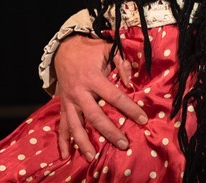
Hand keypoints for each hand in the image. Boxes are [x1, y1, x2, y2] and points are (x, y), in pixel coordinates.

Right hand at [53, 34, 145, 159]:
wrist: (64, 48)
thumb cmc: (90, 49)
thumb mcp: (108, 49)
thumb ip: (122, 63)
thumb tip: (130, 84)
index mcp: (92, 78)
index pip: (115, 96)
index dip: (130, 108)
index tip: (143, 119)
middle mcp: (79, 92)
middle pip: (95, 116)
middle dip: (109, 131)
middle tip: (123, 144)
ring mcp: (69, 101)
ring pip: (75, 125)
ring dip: (83, 142)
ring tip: (92, 158)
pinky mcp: (63, 106)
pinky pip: (62, 125)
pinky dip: (63, 141)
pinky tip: (66, 155)